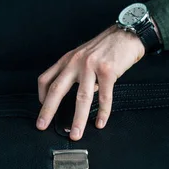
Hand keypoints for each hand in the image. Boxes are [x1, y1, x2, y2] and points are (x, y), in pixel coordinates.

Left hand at [36, 25, 145, 140]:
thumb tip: (81, 96)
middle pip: (57, 89)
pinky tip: (100, 122)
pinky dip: (103, 112)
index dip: (41, 95)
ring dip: (78, 119)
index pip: (46, 78)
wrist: (127, 34)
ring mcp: (92, 66)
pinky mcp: (108, 71)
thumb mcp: (85, 55)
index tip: (42, 108)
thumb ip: (78, 73)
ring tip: (75, 133)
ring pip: (81, 97)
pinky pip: (104, 97)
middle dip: (48, 110)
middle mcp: (76, 62)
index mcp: (68, 59)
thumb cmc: (107, 46)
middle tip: (42, 125)